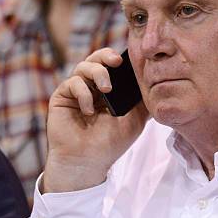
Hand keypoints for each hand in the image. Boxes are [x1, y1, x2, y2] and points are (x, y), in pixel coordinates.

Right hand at [42, 48, 148, 192]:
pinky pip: (72, 82)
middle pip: (97, 58)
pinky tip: (89, 111)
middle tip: (116, 62)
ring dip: (98, 73)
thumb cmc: (111, 143)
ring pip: (83, 66)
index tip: (129, 61)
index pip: (113, 65)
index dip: (120, 59)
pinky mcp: (62, 97)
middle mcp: (92, 87)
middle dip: (107, 55)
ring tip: (106, 90)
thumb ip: (143, 101)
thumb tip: (156, 82)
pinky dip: (83, 93)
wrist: (87, 162)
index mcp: (109, 90)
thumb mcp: (136, 120)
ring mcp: (76, 91)